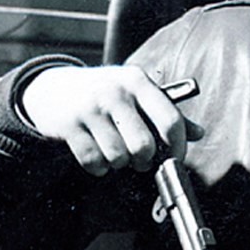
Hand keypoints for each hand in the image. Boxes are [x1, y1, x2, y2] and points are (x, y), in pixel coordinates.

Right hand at [19, 64, 199, 174]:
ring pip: (118, 157)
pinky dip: (98, 167)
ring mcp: (89, 108)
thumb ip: (166, 112)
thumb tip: (199, 133)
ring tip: (115, 153)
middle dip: (144, 160)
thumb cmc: (103, 94)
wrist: (51, 88)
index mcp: (137, 82)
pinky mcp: (68, 125)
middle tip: (139, 158)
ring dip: (119, 164)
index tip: (174, 158)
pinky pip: (94, 162)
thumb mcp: (135, 92)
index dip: (178, 147)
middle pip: (144, 146)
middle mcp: (114, 93)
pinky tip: (97, 154)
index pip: (171, 121)